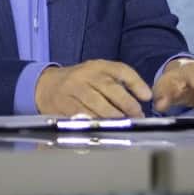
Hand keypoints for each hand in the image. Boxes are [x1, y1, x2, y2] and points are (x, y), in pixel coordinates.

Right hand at [35, 60, 152, 117]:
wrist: (46, 86)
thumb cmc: (79, 82)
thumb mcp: (98, 74)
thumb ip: (120, 82)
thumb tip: (145, 96)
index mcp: (97, 66)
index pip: (120, 70)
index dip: (136, 82)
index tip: (147, 96)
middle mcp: (86, 75)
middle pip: (110, 88)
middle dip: (127, 104)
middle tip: (137, 116)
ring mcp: (74, 89)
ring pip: (97, 104)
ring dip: (114, 117)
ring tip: (124, 124)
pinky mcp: (64, 104)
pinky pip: (83, 116)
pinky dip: (95, 123)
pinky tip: (104, 128)